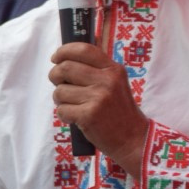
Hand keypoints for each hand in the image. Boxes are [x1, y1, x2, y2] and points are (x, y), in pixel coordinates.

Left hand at [49, 42, 148, 170]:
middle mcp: (106, 80)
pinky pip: (62, 109)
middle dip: (55, 76)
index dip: (64, 51)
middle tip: (59, 84)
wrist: (133, 138)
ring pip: (60, 90)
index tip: (56, 58)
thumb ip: (96, 69)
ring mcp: (98, 98)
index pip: (84, 50)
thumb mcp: (115, 83)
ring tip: (72, 105)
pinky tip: (75, 118)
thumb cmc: (119, 111)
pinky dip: (64, 115)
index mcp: (113, 69)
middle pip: (65, 68)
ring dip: (60, 99)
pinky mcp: (89, 115)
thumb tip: (66, 57)